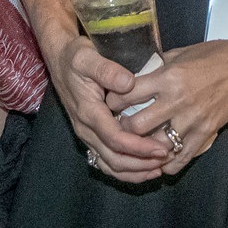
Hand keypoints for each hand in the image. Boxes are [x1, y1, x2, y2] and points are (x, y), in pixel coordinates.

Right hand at [40, 33, 167, 181]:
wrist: (60, 59)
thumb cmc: (76, 56)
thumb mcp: (88, 57)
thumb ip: (107, 70)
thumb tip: (128, 83)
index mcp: (88, 112)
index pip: (115, 139)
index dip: (139, 148)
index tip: (161, 149)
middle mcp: (86, 128)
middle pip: (113, 158)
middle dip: (140, 164)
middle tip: (167, 159)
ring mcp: (87, 134)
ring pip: (109, 164)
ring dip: (134, 170)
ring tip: (159, 168)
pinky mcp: (90, 134)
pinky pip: (105, 160)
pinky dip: (124, 169)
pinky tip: (142, 167)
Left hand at [114, 37, 227, 176]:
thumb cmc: (213, 54)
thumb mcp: (181, 53)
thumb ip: (158, 67)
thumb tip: (135, 75)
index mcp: (168, 77)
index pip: (127, 94)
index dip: (113, 102)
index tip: (110, 105)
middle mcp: (176, 100)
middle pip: (136, 126)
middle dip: (123, 129)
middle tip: (120, 129)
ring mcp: (192, 119)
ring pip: (156, 146)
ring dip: (144, 149)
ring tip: (138, 147)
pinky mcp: (206, 132)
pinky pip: (182, 157)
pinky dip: (169, 164)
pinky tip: (161, 162)